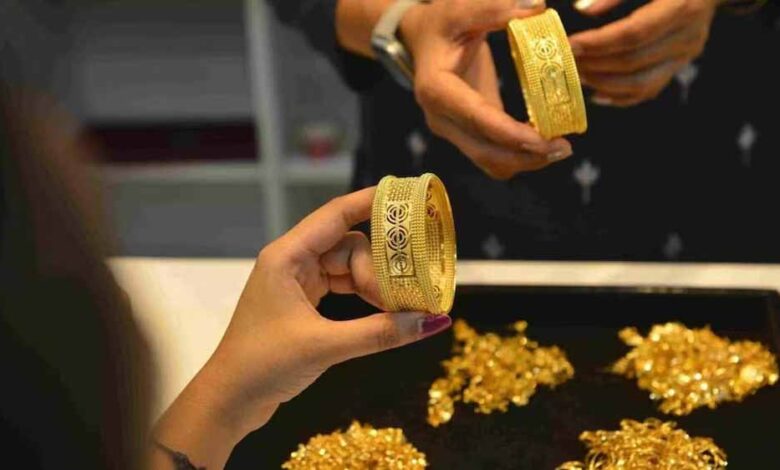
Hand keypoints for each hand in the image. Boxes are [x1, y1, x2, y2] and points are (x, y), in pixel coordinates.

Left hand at [153, 188, 451, 467]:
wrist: (229, 400)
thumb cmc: (264, 364)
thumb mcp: (325, 346)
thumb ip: (379, 332)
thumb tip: (431, 321)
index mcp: (287, 257)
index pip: (336, 215)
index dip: (371, 201)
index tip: (405, 197)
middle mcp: (292, 262)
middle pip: (349, 246)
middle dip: (380, 267)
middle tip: (406, 295)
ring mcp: (297, 282)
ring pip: (348, 268)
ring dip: (374, 284)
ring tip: (400, 309)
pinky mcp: (302, 303)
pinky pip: (341, 286)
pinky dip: (363, 297)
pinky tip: (383, 314)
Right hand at [400, 0, 573, 179]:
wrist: (421, 40)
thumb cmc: (441, 24)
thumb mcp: (461, 9)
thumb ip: (495, 9)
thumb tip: (537, 7)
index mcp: (437, 89)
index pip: (477, 119)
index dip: (511, 134)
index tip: (545, 140)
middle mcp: (440, 118)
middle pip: (485, 152)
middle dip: (526, 156)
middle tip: (565, 147)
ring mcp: (451, 130)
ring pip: (489, 161)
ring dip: (525, 161)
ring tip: (559, 148)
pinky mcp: (464, 134)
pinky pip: (492, 155)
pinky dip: (518, 155)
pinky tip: (543, 143)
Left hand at [570, 0, 720, 106]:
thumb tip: (582, 9)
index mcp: (682, 8)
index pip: (633, 34)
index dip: (599, 42)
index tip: (570, 44)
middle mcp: (687, 36)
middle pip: (634, 61)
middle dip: (596, 64)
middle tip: (566, 61)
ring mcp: (685, 55)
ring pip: (641, 83)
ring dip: (604, 83)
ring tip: (577, 75)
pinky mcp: (680, 65)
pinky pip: (649, 90)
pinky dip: (621, 96)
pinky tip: (596, 93)